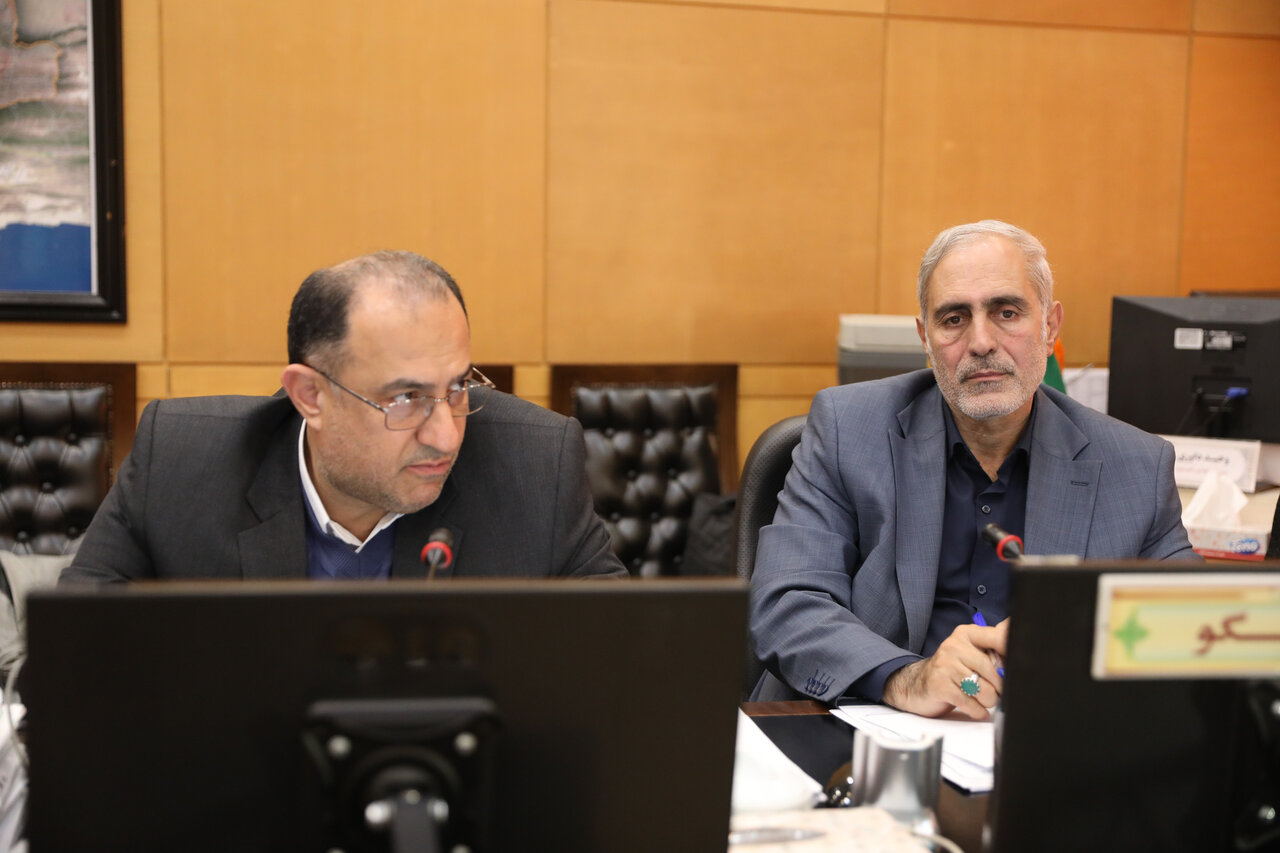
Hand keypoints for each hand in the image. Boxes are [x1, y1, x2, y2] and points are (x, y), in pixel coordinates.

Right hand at [882, 619, 1008, 719]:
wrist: (917, 685)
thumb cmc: (952, 670)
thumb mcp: (971, 651)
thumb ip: (994, 644)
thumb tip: (1016, 629)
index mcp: (966, 634)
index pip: (999, 638)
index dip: (1012, 654)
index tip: (1016, 666)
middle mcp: (954, 646)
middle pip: (995, 672)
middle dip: (999, 688)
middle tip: (993, 690)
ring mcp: (945, 666)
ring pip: (985, 691)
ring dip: (988, 701)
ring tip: (980, 698)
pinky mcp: (939, 686)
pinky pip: (972, 705)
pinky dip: (978, 711)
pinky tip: (975, 708)